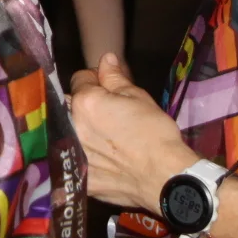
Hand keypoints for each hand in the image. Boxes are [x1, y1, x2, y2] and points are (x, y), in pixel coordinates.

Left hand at [69, 53, 199, 211]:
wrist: (165, 176)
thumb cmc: (155, 132)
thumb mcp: (138, 97)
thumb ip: (115, 77)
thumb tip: (105, 59)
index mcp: (85, 102)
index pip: (80, 79)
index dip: (95, 79)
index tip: (109, 88)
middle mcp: (73, 127)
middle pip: (72, 106)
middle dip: (86, 104)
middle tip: (109, 113)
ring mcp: (75, 155)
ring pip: (72, 133)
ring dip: (83, 130)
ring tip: (108, 138)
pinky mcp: (81, 178)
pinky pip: (78, 161)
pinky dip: (87, 157)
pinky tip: (105, 160)